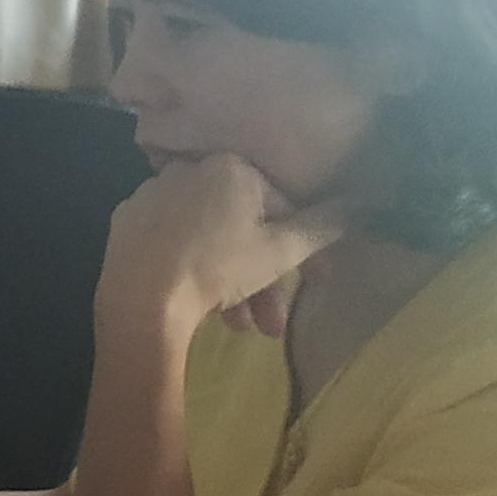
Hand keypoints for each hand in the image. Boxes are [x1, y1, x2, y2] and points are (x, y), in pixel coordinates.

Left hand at [100, 154, 348, 340]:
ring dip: (233, 286)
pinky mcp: (126, 223)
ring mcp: (151, 195)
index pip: (282, 208)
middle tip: (273, 324)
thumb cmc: (219, 268)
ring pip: (209, 240)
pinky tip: (202, 307)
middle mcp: (187, 169)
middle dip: (264, 280)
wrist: (140, 301)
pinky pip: (174, 243)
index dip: (303, 250)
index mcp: (229, 166)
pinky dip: (195, 270)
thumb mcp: (282, 250)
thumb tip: (370, 201)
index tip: (315, 283)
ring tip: (241, 328)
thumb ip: (325, 226)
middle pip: (242, 228)